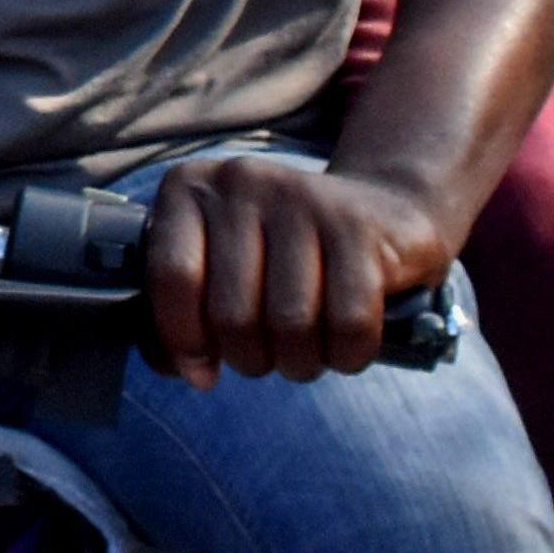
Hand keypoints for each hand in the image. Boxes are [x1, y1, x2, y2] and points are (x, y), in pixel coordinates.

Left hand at [144, 158, 444, 386]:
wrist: (381, 210)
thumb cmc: (281, 255)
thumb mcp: (220, 267)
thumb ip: (185, 316)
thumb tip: (187, 371)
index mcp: (190, 187)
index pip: (172, 276)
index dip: (185, 339)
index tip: (202, 368)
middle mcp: (242, 180)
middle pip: (232, 313)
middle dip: (250, 359)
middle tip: (267, 355)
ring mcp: (303, 198)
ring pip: (290, 323)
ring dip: (298, 363)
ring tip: (305, 352)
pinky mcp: (360, 227)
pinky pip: (349, 323)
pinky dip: (346, 354)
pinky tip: (344, 346)